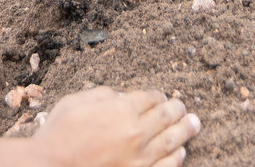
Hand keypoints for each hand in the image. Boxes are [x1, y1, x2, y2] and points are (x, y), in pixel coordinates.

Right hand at [35, 87, 200, 166]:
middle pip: (166, 116)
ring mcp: (140, 158)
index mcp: (121, 109)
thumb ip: (103, 95)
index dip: (158, 96)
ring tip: (194, 124)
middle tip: (184, 108)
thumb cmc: (59, 134)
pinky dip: (177, 157)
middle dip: (177, 110)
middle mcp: (136, 132)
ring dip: (185, 130)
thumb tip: (121, 97)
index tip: (161, 97)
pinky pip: (167, 166)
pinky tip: (181, 152)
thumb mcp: (77, 101)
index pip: (151, 97)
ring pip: (172, 141)